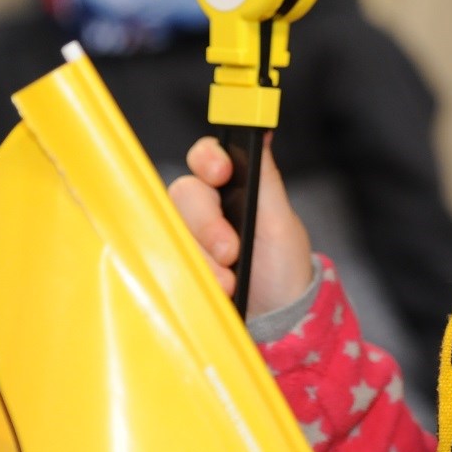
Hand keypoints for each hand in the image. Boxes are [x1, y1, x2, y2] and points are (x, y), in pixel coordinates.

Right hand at [171, 135, 312, 317]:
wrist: (278, 323)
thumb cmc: (284, 269)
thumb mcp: (280, 223)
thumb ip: (266, 176)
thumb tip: (262, 128)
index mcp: (234, 189)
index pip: (206, 158)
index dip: (207, 159)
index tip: (220, 172)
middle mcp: (207, 209)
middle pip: (185, 194)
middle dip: (207, 223)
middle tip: (231, 250)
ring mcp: (190, 239)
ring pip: (174, 230)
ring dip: (202, 257)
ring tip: (231, 282)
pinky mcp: (179, 267)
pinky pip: (167, 261)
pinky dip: (192, 276)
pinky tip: (216, 290)